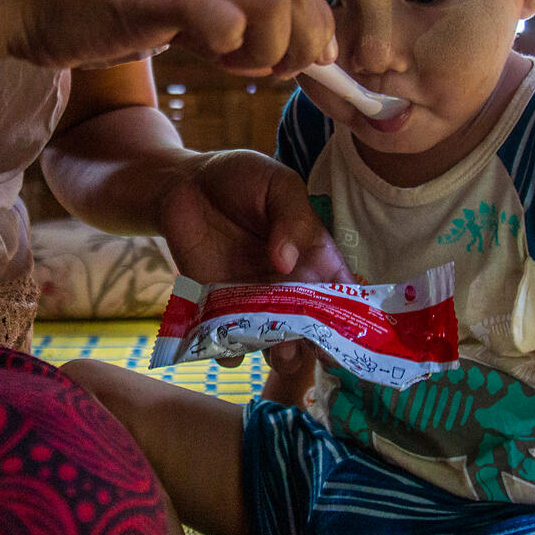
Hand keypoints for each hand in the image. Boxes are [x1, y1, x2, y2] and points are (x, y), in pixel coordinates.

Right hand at [0, 0, 334, 76]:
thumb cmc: (88, 0)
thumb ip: (222, 6)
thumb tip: (284, 45)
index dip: (312, 14)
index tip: (307, 55)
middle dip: (305, 35)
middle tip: (287, 70)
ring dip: (273, 46)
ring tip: (244, 67)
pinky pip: (227, 18)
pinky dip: (235, 48)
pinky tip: (214, 61)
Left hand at [155, 148, 350, 372]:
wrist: (184, 185)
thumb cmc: (241, 179)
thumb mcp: (278, 185)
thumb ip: (292, 218)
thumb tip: (287, 261)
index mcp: (315, 260)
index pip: (343, 298)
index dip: (350, 320)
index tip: (348, 338)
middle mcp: (290, 290)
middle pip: (313, 333)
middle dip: (312, 347)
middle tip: (301, 344)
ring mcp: (255, 304)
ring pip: (275, 347)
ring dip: (278, 356)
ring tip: (273, 349)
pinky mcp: (217, 312)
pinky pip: (228, 346)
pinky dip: (229, 351)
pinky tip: (225, 338)